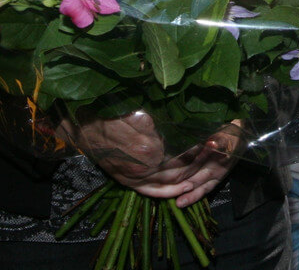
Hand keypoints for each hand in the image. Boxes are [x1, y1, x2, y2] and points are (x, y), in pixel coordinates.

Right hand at [59, 114, 244, 205]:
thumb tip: (192, 115)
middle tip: (219, 151)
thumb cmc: (108, 107)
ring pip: (170, 182)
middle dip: (202, 162)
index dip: (204, 146)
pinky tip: (184, 189)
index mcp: (148, 150)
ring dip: (191, 177)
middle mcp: (143, 169)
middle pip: (182, 169)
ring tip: (207, 167)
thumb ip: (164, 114)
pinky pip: (152, 192)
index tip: (219, 137)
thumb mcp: (138, 106)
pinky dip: (169, 193)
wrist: (79, 121)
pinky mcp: (127, 181)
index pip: (186, 152)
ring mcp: (134, 177)